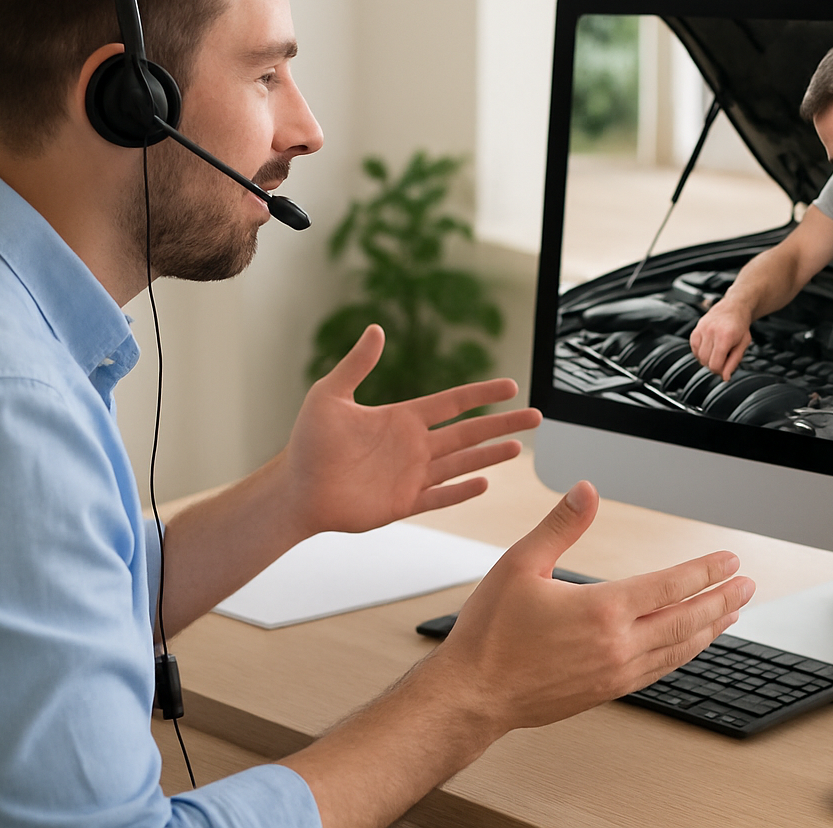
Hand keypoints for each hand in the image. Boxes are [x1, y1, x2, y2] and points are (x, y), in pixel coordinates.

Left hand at [279, 325, 540, 535]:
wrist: (296, 490)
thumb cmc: (307, 443)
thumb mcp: (329, 395)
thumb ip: (356, 365)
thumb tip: (376, 330)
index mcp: (401, 418)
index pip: (452, 402)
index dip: (482, 393)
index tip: (510, 385)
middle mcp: (413, 446)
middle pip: (469, 432)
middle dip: (502, 424)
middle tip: (536, 416)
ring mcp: (411, 476)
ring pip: (462, 462)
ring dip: (490, 456)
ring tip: (519, 448)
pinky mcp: (404, 503)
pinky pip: (440, 496)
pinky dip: (462, 490)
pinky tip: (485, 483)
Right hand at [430, 481, 754, 732]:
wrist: (473, 694)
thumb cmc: (490, 635)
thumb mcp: (520, 565)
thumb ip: (560, 526)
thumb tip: (586, 491)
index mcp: (602, 610)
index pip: (670, 585)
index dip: (705, 570)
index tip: (728, 560)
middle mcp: (617, 645)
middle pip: (687, 619)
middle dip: (722, 599)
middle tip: (747, 586)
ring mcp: (615, 673)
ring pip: (679, 649)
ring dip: (709, 628)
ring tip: (730, 614)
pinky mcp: (607, 691)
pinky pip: (659, 670)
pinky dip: (683, 654)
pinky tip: (687, 646)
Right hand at [690, 299, 754, 380]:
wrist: (734, 307)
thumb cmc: (740, 326)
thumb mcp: (743, 345)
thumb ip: (733, 362)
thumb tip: (725, 378)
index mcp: (725, 337)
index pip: (715, 365)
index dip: (720, 371)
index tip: (726, 368)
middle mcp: (710, 332)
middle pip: (705, 362)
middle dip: (714, 365)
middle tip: (724, 359)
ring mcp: (701, 329)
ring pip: (698, 356)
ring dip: (707, 359)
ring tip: (718, 352)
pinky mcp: (696, 329)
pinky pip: (693, 348)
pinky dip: (700, 352)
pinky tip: (710, 347)